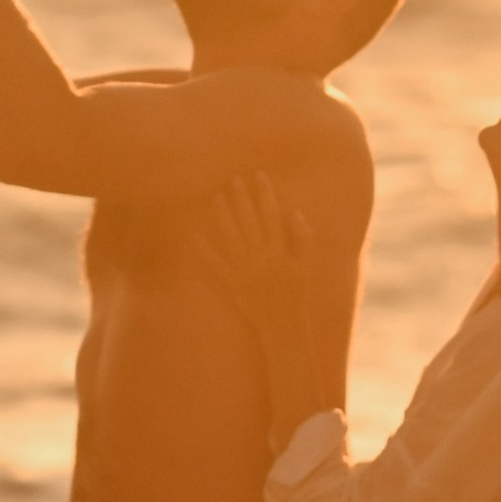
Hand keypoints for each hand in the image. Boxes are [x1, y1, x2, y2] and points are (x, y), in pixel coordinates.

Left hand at [198, 169, 313, 334]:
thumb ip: (303, 240)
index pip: (272, 216)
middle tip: (233, 179)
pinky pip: (217, 265)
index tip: (259, 176)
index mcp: (280, 252)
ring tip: (217, 197)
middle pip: (249, 222)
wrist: (283, 325)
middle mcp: (262, 258)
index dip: (265, 195)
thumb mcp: (305, 267)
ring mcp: (245, 271)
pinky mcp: (232, 284)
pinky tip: (195, 235)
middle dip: (241, 199)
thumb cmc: (296, 294)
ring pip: (232, 238)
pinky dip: (205, 251)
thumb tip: (296, 213)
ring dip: (223, 216)